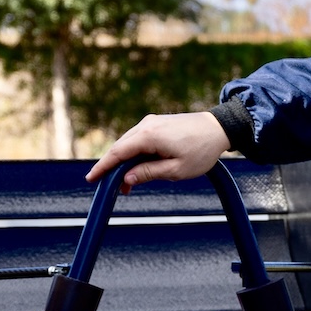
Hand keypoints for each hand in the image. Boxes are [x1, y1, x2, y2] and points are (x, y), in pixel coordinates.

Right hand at [86, 112, 230, 191]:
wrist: (220, 128)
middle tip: (111, 189)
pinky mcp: (157, 123)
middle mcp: (146, 125)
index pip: (118, 153)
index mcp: (149, 135)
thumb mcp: (176, 169)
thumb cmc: (202, 150)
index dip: (103, 167)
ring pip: (129, 144)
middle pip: (120, 148)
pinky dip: (134, 154)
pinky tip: (137, 169)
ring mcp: (151, 122)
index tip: (91, 179)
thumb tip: (126, 179)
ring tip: (128, 185)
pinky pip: (138, 140)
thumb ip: (149, 173)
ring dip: (125, 163)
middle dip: (113, 169)